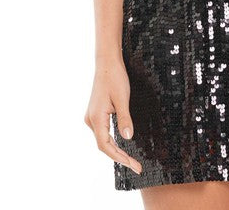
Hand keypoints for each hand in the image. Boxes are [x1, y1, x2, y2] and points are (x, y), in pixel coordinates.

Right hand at [84, 55, 142, 174]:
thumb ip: (124, 119)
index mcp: (96, 118)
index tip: (133, 165)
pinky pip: (103, 132)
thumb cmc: (115, 78)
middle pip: (104, 145)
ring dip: (116, 150)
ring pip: (103, 140)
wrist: (107, 62)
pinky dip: (112, 141)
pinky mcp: (95, 113)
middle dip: (120, 157)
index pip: (105, 146)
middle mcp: (91, 120)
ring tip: (131, 160)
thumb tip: (128, 138)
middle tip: (137, 166)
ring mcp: (92, 117)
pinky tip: (121, 145)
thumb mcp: (122, 98)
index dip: (119, 157)